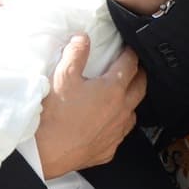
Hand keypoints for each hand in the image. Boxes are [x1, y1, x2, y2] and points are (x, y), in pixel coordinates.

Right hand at [34, 39, 145, 174]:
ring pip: (133, 112)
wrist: (47, 151)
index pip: (130, 65)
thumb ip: (76, 53)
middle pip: (140, 87)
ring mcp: (117, 132)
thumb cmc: (56, 113)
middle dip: (139, 74)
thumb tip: (82, 38)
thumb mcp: (63, 76)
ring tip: (123, 95)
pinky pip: (121, 133)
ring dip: (131, 100)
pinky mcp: (110, 149)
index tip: (128, 49)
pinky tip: (108, 122)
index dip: (130, 53)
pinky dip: (118, 123)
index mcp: (113, 89)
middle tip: (134, 67)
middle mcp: (121, 110)